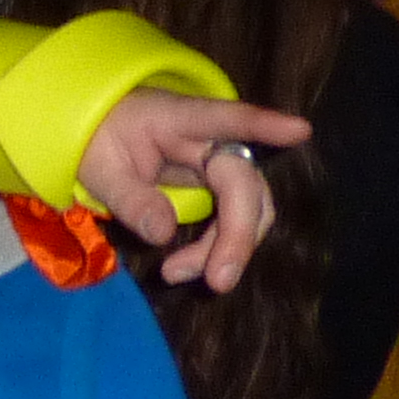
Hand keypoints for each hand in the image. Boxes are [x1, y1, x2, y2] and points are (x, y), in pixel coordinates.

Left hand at [78, 90, 314, 292]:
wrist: (97, 132)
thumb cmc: (98, 138)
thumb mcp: (98, 167)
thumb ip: (129, 198)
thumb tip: (164, 234)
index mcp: (178, 119)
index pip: (226, 118)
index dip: (263, 125)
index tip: (300, 130)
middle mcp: (209, 140)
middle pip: (244, 183)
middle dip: (238, 234)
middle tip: (218, 281)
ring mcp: (218, 164)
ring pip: (248, 208)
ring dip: (226, 249)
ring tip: (176, 274)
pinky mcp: (218, 188)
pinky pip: (232, 220)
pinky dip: (214, 249)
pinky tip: (183, 269)